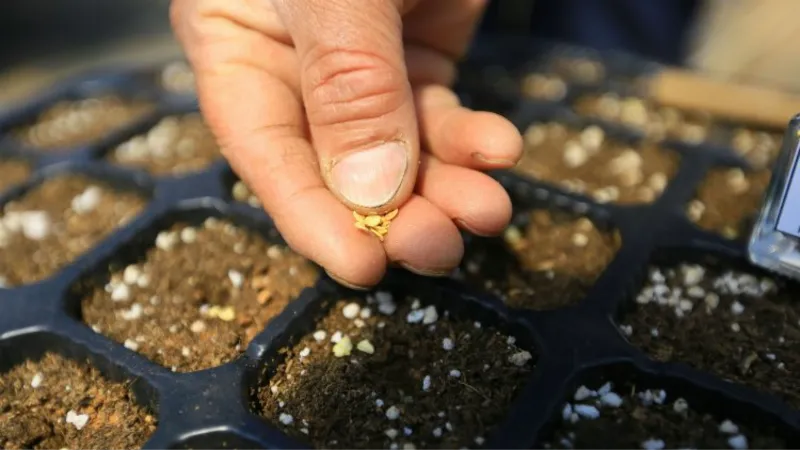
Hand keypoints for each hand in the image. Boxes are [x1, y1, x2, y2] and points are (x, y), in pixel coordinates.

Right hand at [170, 0, 521, 287]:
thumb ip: (348, 81)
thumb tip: (368, 193)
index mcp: (238, 43)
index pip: (264, 149)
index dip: (310, 216)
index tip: (363, 269)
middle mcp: (296, 66)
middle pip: (338, 166)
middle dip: (394, 213)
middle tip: (440, 246)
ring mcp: (363, 66)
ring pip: (400, 152)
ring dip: (446, 187)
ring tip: (486, 211)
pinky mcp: (419, 56)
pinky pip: (442, 117)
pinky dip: (472, 141)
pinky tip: (500, 149)